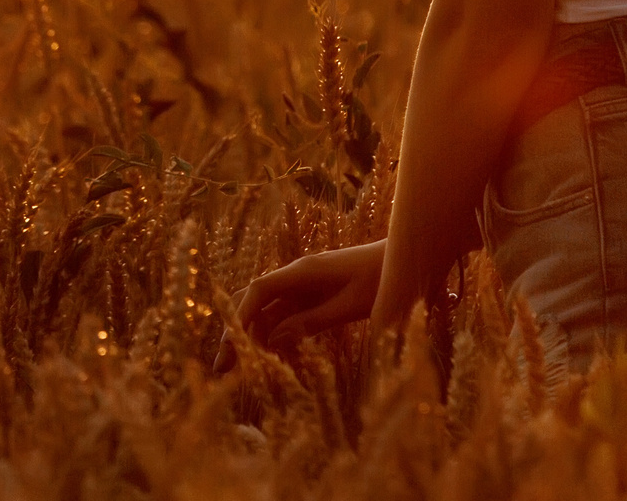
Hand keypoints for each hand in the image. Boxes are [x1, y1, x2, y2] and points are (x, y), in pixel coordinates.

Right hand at [234, 240, 385, 353]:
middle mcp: (296, 276)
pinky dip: (273, 334)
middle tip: (222, 365)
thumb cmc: (382, 279)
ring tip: (240, 368)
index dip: (241, 315)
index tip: (229, 344)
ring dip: (251, 336)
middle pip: (254, 301)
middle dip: (235, 330)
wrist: (404, 259)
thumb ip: (311, 322)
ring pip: (266, 310)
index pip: (259, 290)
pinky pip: (284, 314)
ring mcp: (303, 285)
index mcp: (303, 272)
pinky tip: (268, 356)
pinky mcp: (313, 295)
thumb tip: (275, 340)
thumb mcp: (349, 306)